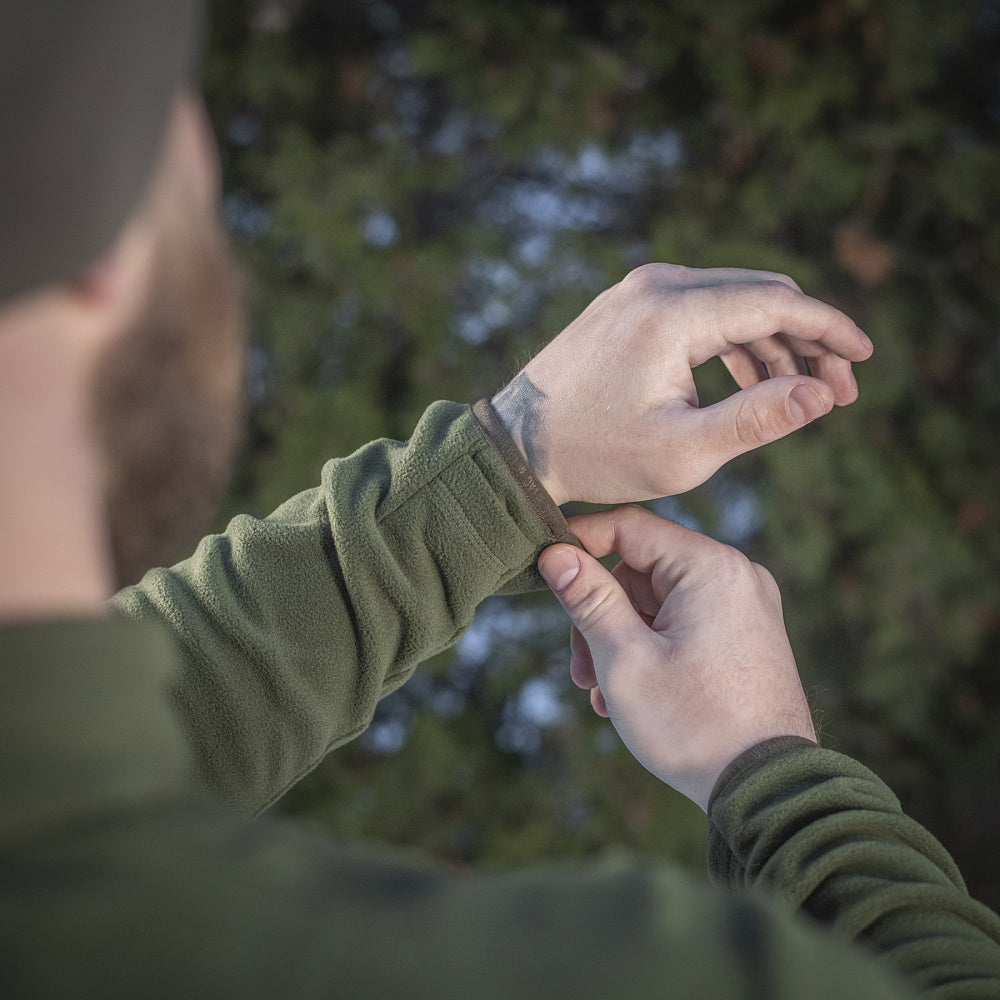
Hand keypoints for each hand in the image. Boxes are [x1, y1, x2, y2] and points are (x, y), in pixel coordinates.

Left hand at [492, 263, 872, 505]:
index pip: (776, 304)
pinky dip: (733, 340)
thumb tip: (821, 393)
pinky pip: (699, 310)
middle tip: (837, 390)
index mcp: (672, 314)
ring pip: (731, 301)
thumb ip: (757, 419)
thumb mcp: (681, 451)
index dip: (829, 330)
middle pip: (759, 295)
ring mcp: (638, 290)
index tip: (864, 359)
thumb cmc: (594, 455)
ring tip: (801, 392)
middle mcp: (656, 284)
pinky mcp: (627, 304)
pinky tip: (752, 379)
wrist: (517, 445)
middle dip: (807, 339)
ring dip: (772, 342)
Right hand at [538, 505, 815, 811]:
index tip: (541, 567)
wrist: (767, 790)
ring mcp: (746, 606)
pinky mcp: (747, 634)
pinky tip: (631, 693)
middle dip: (600, 615)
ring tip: (603, 693)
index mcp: (710, 568)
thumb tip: (555, 553)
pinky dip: (652, 648)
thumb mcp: (624, 658)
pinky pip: (683, 623)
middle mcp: (736, 575)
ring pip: (658, 602)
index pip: (629, 527)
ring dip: (621, 640)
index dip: (578, 542)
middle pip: (640, 571)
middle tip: (580, 670)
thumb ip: (588, 597)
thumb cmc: (694, 724)